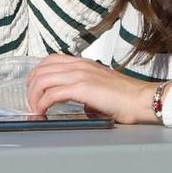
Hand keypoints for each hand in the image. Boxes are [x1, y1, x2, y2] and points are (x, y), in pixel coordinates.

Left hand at [26, 55, 156, 124]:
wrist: (140, 99)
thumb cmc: (125, 97)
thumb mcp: (100, 86)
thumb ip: (85, 90)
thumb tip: (78, 103)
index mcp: (83, 62)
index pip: (50, 60)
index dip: (36, 73)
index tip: (33, 88)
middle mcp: (79, 65)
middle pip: (41, 70)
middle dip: (30, 87)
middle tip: (31, 102)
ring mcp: (79, 75)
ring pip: (42, 80)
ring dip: (33, 97)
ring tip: (35, 109)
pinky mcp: (81, 88)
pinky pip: (51, 94)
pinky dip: (42, 104)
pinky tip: (42, 112)